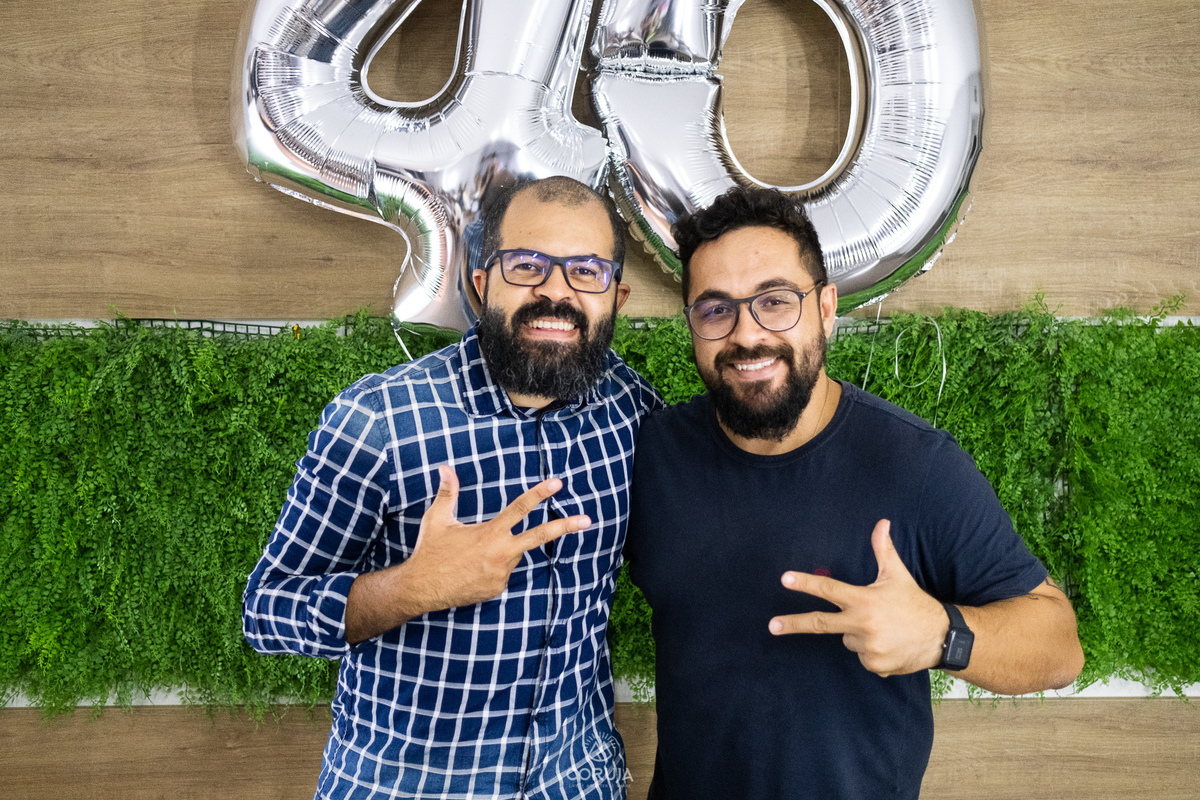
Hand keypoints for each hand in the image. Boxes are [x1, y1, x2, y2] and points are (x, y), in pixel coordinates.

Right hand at [398, 464, 589, 614]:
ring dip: (501, 550)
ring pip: (512, 555)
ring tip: (470, 556)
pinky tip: (471, 570)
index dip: (539, 494)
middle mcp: (500, 554)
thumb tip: (445, 467)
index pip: (519, 509)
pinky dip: (493, 567)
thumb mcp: (437, 519)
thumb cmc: (429, 551)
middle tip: (587, 520)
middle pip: (539, 537)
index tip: (557, 484)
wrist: (420, 589)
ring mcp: (501, 574)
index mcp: (489, 533)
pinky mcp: (497, 589)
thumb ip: (447, 492)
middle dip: (565, 526)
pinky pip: (503, 572)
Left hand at [768, 519, 947, 676]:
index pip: (828, 588)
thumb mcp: (897, 575)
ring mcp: (868, 647)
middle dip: (793, 623)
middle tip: (772, 625)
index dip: (805, 583)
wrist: (943, 639)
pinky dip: (870, 651)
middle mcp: (862, 624)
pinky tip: (889, 644)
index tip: (784, 579)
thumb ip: (883, 550)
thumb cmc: (915, 603)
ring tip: (883, 629)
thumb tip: (882, 522)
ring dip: (857, 634)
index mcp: (864, 600)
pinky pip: (861, 656)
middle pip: (819, 623)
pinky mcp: (874, 665)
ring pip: (847, 639)